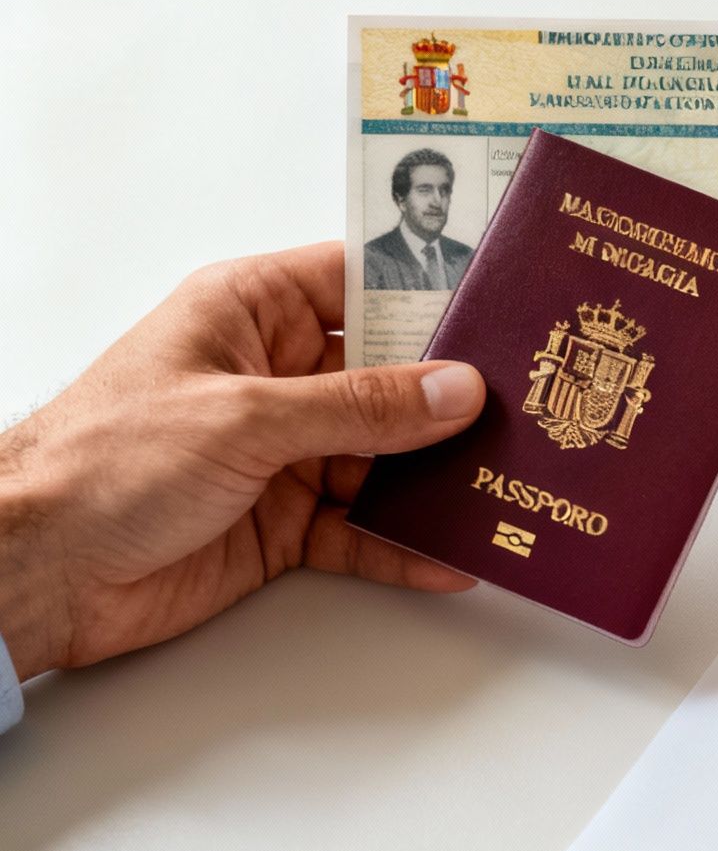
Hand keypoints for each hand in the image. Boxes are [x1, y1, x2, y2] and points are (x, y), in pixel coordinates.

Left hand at [0, 243, 484, 678]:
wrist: (33, 570)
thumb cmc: (102, 462)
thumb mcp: (245, 417)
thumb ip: (359, 407)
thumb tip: (453, 389)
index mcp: (252, 314)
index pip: (361, 280)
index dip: (431, 288)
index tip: (504, 301)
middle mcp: (275, 377)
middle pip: (390, 377)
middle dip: (456, 396)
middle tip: (534, 402)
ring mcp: (283, 454)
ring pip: (389, 459)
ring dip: (442, 477)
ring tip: (513, 485)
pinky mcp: (284, 524)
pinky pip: (365, 532)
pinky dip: (407, 548)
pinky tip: (454, 558)